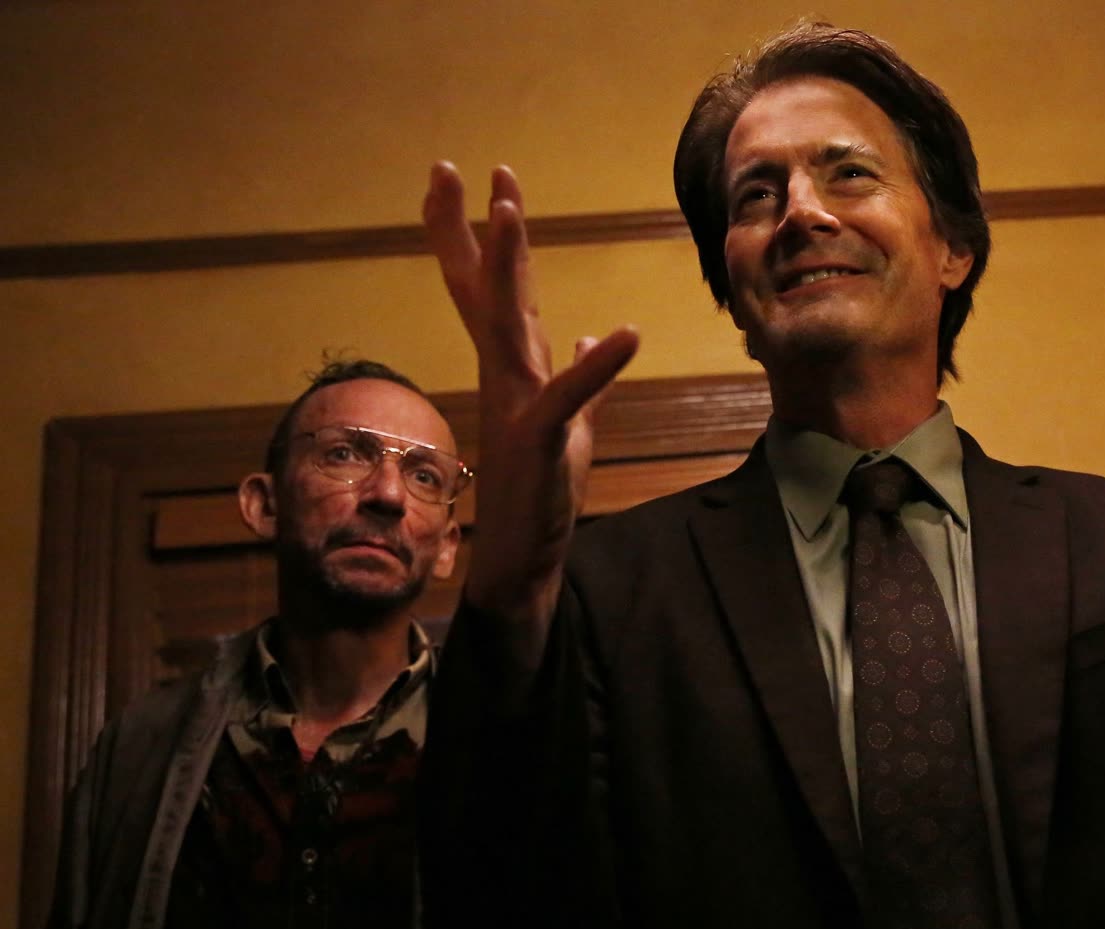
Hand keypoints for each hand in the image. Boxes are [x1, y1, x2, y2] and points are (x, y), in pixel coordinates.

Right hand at [423, 163, 638, 624]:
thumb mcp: (573, 422)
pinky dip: (598, 367)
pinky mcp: (540, 438)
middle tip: (452, 168)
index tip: (482, 182)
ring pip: (508, 321)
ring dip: (508, 264)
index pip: (490, 290)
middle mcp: (505, 375)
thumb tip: (591, 335)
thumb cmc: (542, 491)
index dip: (482, 235)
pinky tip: (623, 334)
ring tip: (509, 210)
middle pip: (482, 289)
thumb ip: (582, 377)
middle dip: (469, 227)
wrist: (524, 556)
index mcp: (514, 368)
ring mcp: (517, 404)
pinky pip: (571, 396)